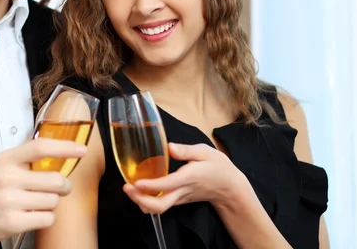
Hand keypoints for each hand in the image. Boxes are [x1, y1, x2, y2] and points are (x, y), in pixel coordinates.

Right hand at [0, 138, 86, 247]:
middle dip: (64, 186)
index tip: (81, 150)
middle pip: (55, 179)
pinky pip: (47, 218)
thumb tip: (57, 149)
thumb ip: (26, 158)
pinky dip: (46, 218)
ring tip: (37, 203)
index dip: (65, 147)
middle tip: (61, 188)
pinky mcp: (13, 222)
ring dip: (51, 204)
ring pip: (54, 201)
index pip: (41, 147)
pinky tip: (33, 215)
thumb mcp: (1, 165)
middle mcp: (8, 178)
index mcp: (7, 160)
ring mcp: (10, 201)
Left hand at [124, 142, 249, 213]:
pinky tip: (140, 190)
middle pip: (159, 205)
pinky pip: (160, 206)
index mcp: (188, 177)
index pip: (167, 184)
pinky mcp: (178, 201)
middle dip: (140, 200)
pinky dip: (147, 201)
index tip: (136, 181)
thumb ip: (186, 150)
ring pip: (158, 208)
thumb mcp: (205, 152)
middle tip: (127, 188)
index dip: (151, 185)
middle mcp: (182, 191)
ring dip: (141, 202)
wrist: (229, 188)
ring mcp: (179, 199)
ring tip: (129, 189)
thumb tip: (168, 147)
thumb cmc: (218, 167)